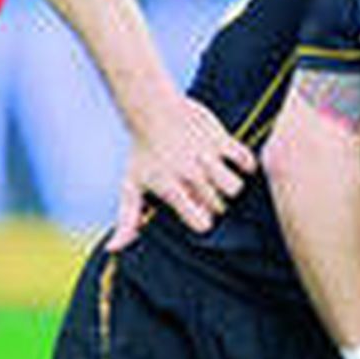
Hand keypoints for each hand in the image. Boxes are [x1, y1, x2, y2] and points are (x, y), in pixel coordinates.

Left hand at [110, 95, 254, 249]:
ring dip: (229, 187)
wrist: (152, 109)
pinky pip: (246, 161)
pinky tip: (232, 163)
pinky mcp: (221, 139)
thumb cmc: (142, 153)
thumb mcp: (131, 187)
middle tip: (202, 192)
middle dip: (214, 205)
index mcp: (170, 189)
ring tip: (219, 180)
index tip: (195, 214)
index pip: (201, 224)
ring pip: (235, 188)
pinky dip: (245, 164)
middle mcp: (190, 175)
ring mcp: (207, 157)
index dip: (201, 222)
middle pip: (219, 207)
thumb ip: (127, 220)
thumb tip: (113, 249)